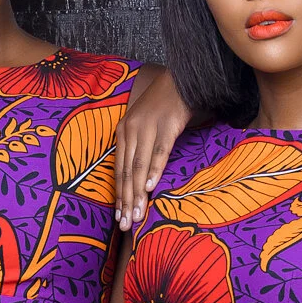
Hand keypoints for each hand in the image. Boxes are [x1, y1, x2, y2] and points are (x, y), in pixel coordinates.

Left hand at [114, 69, 188, 230]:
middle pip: (126, 171)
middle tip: (126, 225)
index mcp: (123, 131)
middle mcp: (131, 129)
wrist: (183, 77)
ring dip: (138, 193)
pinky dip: (154, 170)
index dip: (118, 195)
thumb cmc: (165, 105)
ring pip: (139, 166)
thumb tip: (138, 178)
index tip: (118, 218)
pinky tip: (150, 187)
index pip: (118, 169)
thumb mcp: (145, 125)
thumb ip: (139, 147)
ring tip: (137, 215)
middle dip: (126, 201)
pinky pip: (159, 151)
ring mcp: (148, 126)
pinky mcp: (167, 124)